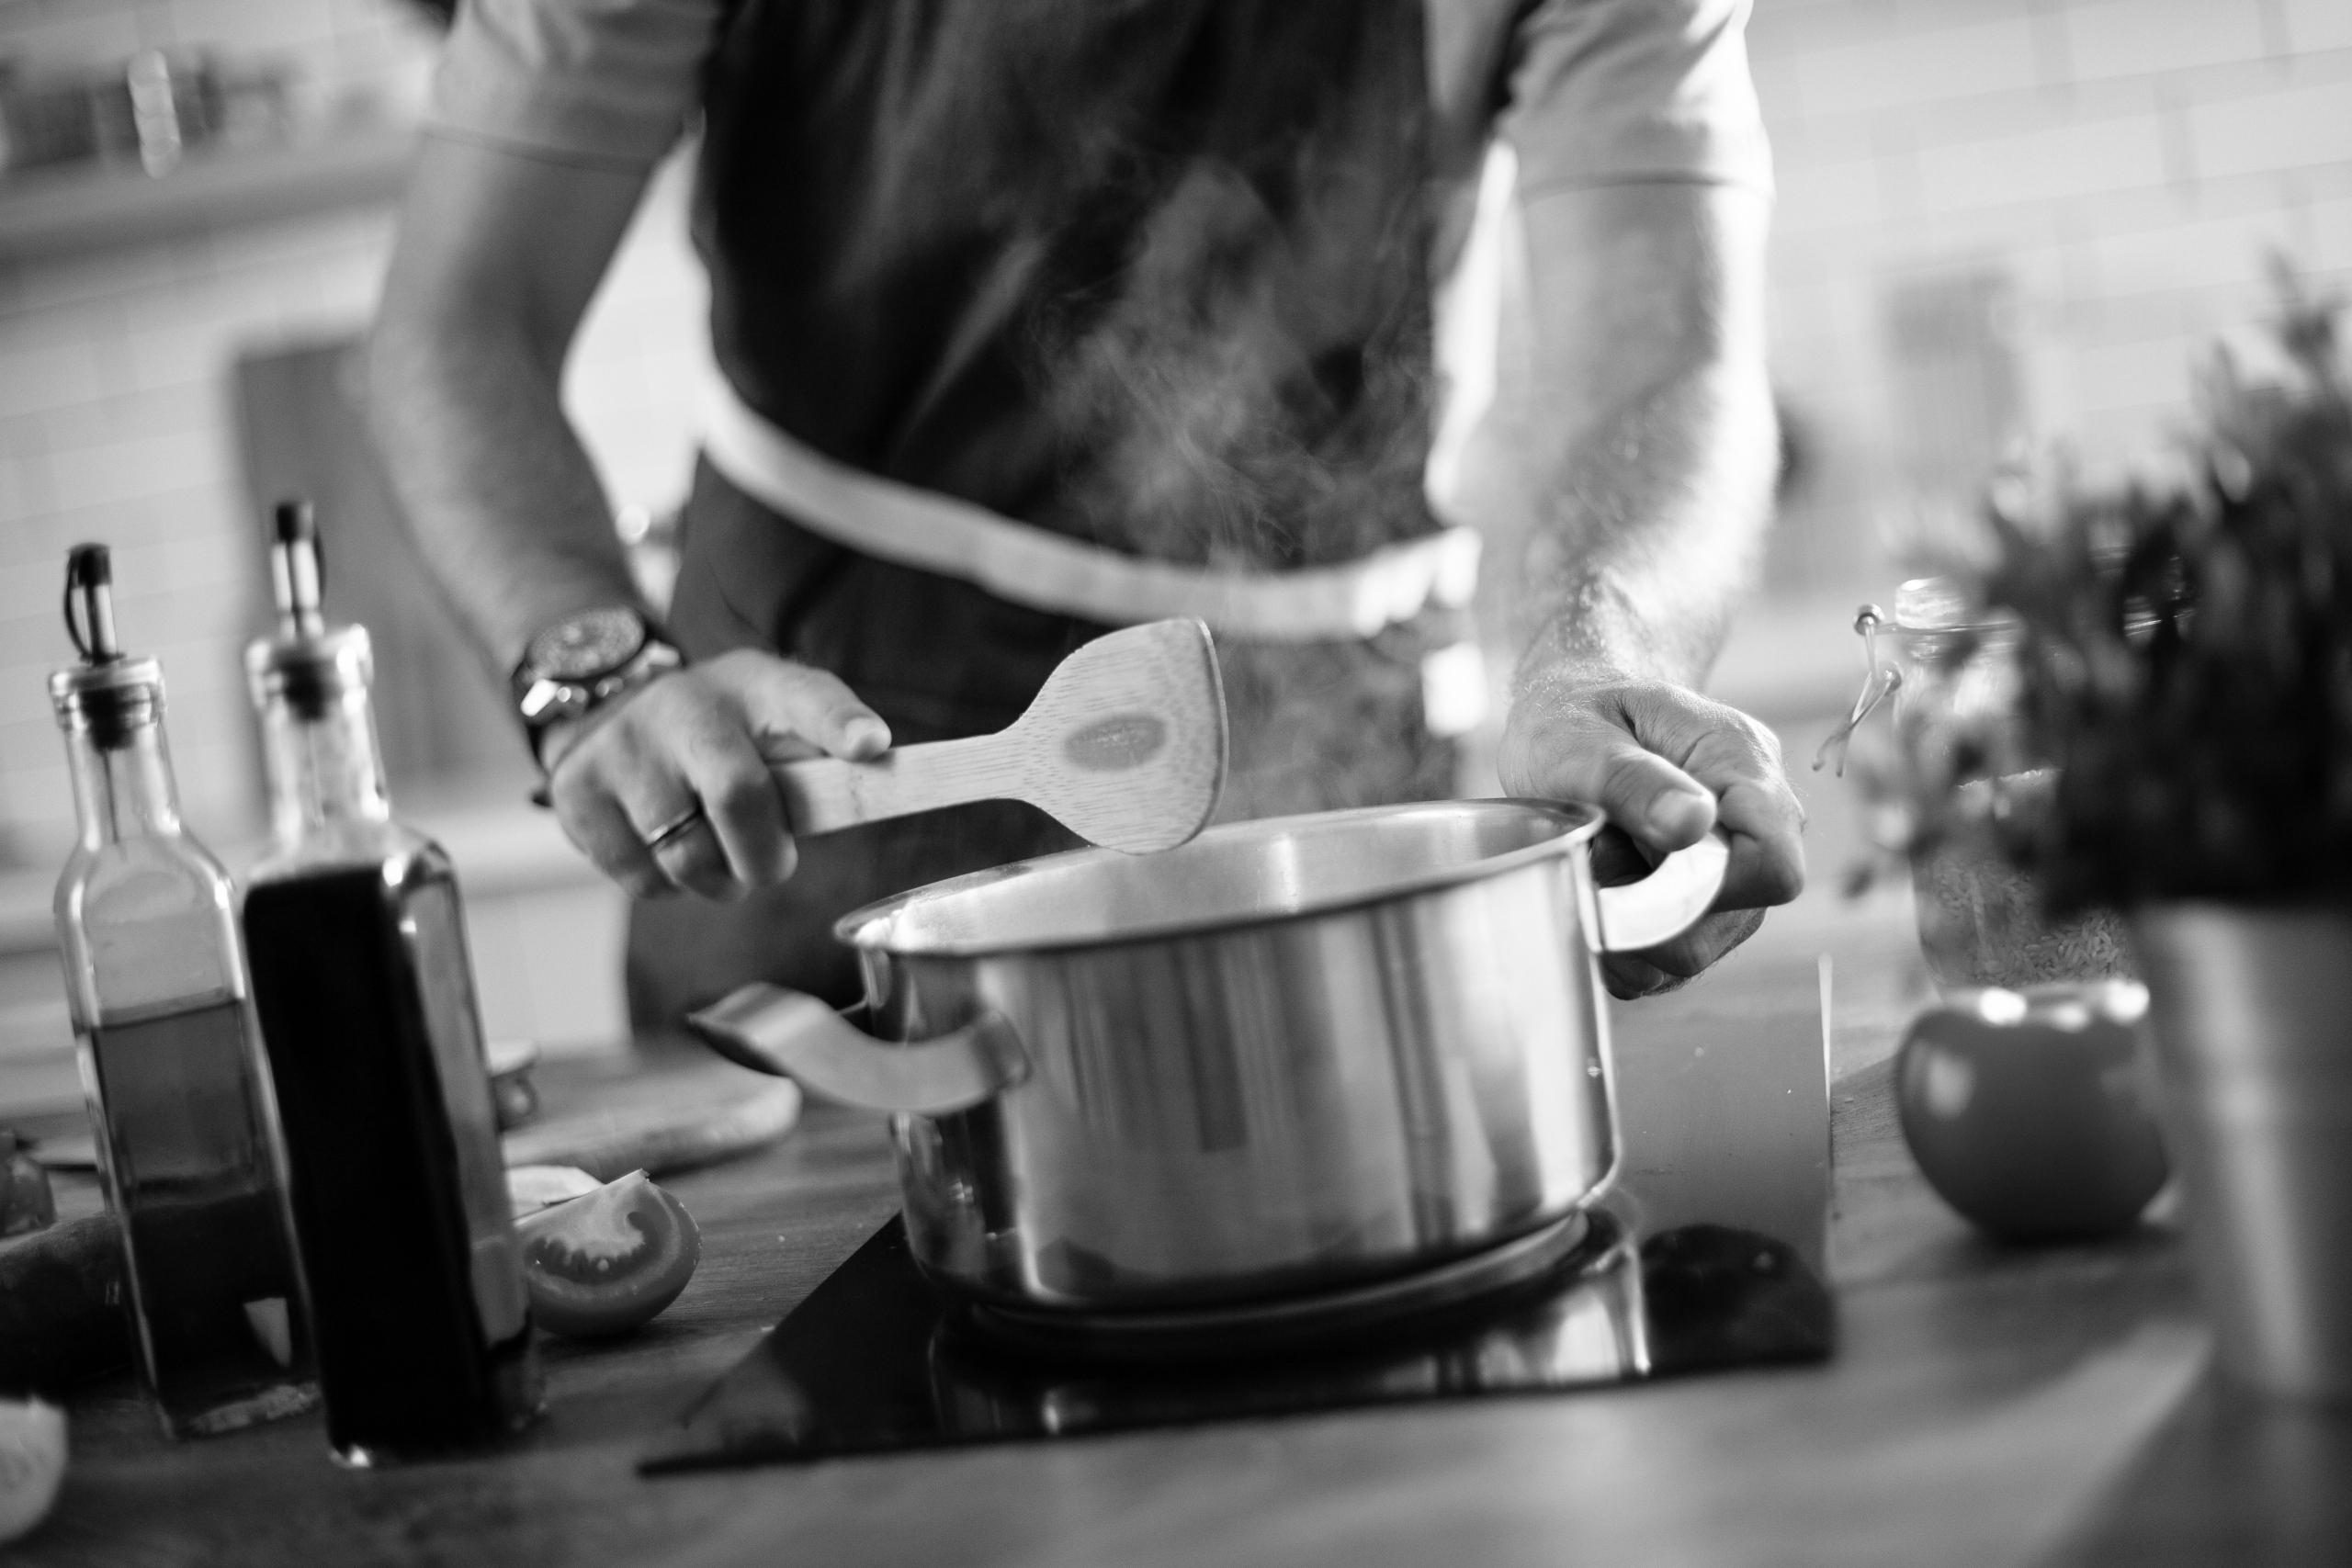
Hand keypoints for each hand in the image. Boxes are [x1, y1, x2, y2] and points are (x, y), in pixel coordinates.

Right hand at [541, 650, 889, 900]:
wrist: (614, 710)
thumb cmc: (726, 729)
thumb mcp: (778, 713)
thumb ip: (826, 740)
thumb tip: (873, 756)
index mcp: (756, 687)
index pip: (807, 698)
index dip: (839, 724)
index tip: (870, 746)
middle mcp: (684, 706)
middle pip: (739, 797)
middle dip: (764, 857)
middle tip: (768, 865)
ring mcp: (622, 745)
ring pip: (684, 856)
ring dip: (714, 879)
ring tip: (714, 853)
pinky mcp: (577, 790)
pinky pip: (638, 876)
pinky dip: (663, 883)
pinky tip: (664, 845)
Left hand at [1499, 672, 1804, 997]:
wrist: (1572, 717)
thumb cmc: (1574, 718)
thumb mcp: (1578, 737)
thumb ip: (1633, 780)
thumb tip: (1694, 825)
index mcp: (1741, 761)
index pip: (1773, 863)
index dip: (1705, 887)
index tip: (1634, 866)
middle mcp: (1759, 821)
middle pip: (1737, 917)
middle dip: (1650, 908)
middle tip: (1596, 857)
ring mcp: (1738, 868)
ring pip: (1703, 947)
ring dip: (1633, 926)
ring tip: (1598, 865)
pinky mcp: (1708, 905)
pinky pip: (1673, 962)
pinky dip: (1625, 945)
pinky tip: (1600, 894)